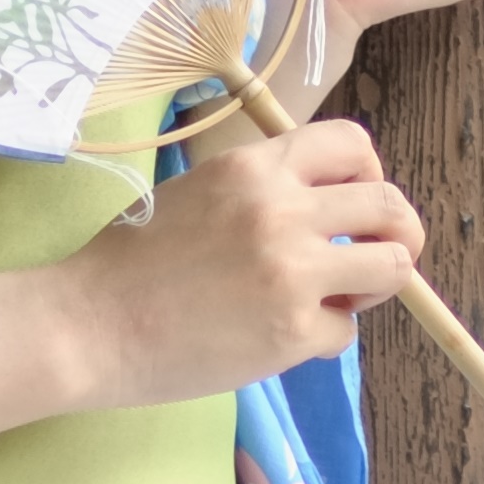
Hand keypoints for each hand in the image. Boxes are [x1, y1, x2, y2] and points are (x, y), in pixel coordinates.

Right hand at [52, 121, 422, 408]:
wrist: (86, 324)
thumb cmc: (131, 261)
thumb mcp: (201, 192)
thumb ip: (264, 191)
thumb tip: (326, 208)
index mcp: (256, 166)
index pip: (354, 144)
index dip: (370, 175)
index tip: (354, 205)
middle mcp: (283, 209)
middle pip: (391, 204)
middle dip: (396, 235)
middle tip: (371, 261)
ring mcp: (293, 270)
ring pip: (393, 266)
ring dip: (375, 286)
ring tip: (338, 299)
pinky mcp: (293, 330)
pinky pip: (345, 332)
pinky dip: (323, 340)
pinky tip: (280, 339)